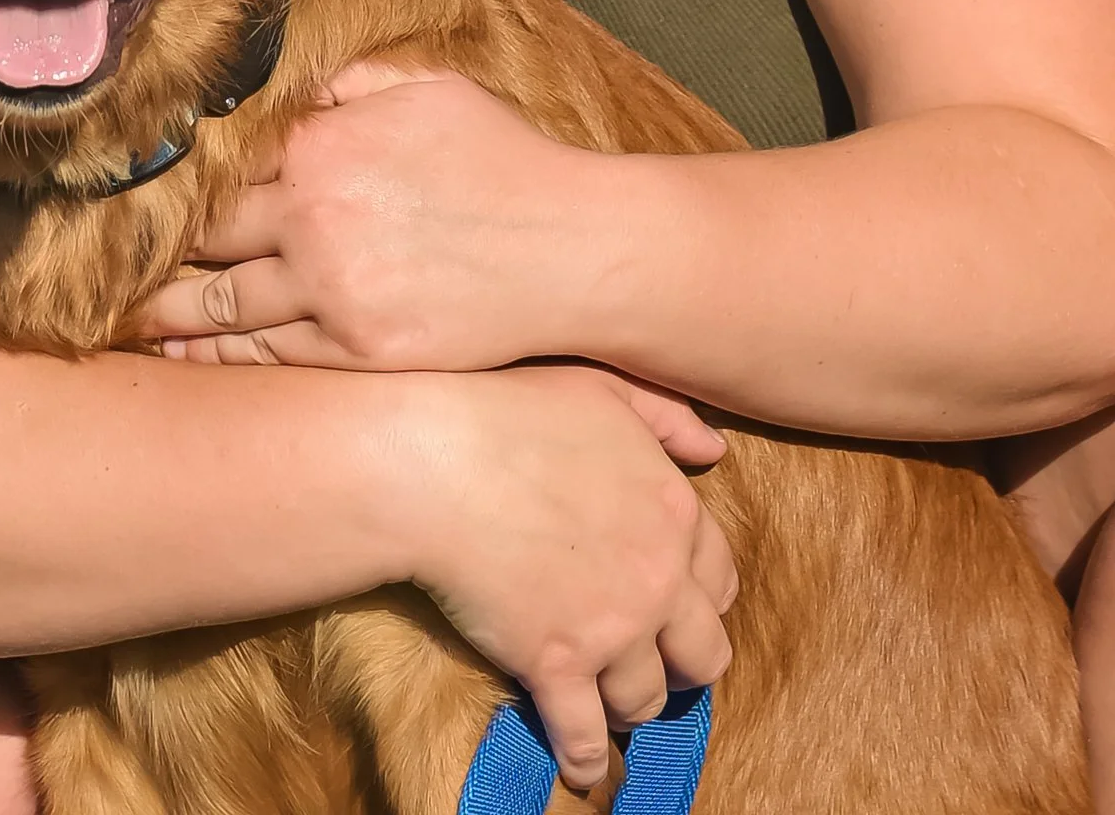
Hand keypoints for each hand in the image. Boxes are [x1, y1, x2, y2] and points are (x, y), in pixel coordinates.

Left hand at [141, 62, 595, 368]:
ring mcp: (332, 291)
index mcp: (321, 146)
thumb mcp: (425, 89)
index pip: (221, 164)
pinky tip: (183, 353)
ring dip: (165, 309)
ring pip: (220, 303)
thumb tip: (288, 75)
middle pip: (206, 236)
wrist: (574, 250)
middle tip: (95, 260)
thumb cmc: (504, 160)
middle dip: (152, 247)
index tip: (124, 190)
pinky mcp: (357, 351)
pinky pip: (266, 355)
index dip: (170, 179)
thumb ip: (346, 81)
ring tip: (120, 316)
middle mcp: (313, 216)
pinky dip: (217, 355)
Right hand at [394, 364, 734, 793]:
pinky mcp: (556, 666)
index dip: (700, 596)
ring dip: (630, 702)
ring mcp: (610, 629)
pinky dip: (585, 759)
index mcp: (674, 511)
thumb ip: (667, 417)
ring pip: (645, 697)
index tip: (676, 604)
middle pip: (702, 653)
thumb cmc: (511, 411)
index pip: (719, 576)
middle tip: (653, 659)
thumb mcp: (604, 387)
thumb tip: (713, 451)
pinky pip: (585, 735)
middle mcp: (657, 578)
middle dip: (682, 662)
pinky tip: (581, 769)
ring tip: (609, 698)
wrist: (436, 459)